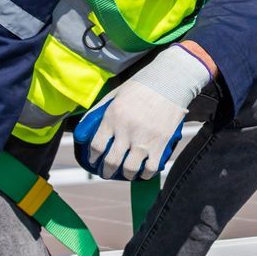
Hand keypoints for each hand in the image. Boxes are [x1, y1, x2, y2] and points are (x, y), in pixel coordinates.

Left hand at [75, 46, 210, 180]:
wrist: (170, 81)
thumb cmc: (141, 85)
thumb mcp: (115, 94)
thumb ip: (100, 111)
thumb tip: (86, 127)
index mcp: (112, 117)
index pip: (96, 146)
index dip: (93, 158)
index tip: (94, 161)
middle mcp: (126, 131)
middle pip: (111, 161)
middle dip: (107, 171)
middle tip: (107, 173)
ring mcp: (144, 139)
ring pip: (130, 168)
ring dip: (126, 174)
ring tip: (127, 173)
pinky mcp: (161, 143)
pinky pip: (151, 168)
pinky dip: (146, 174)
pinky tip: (144, 172)